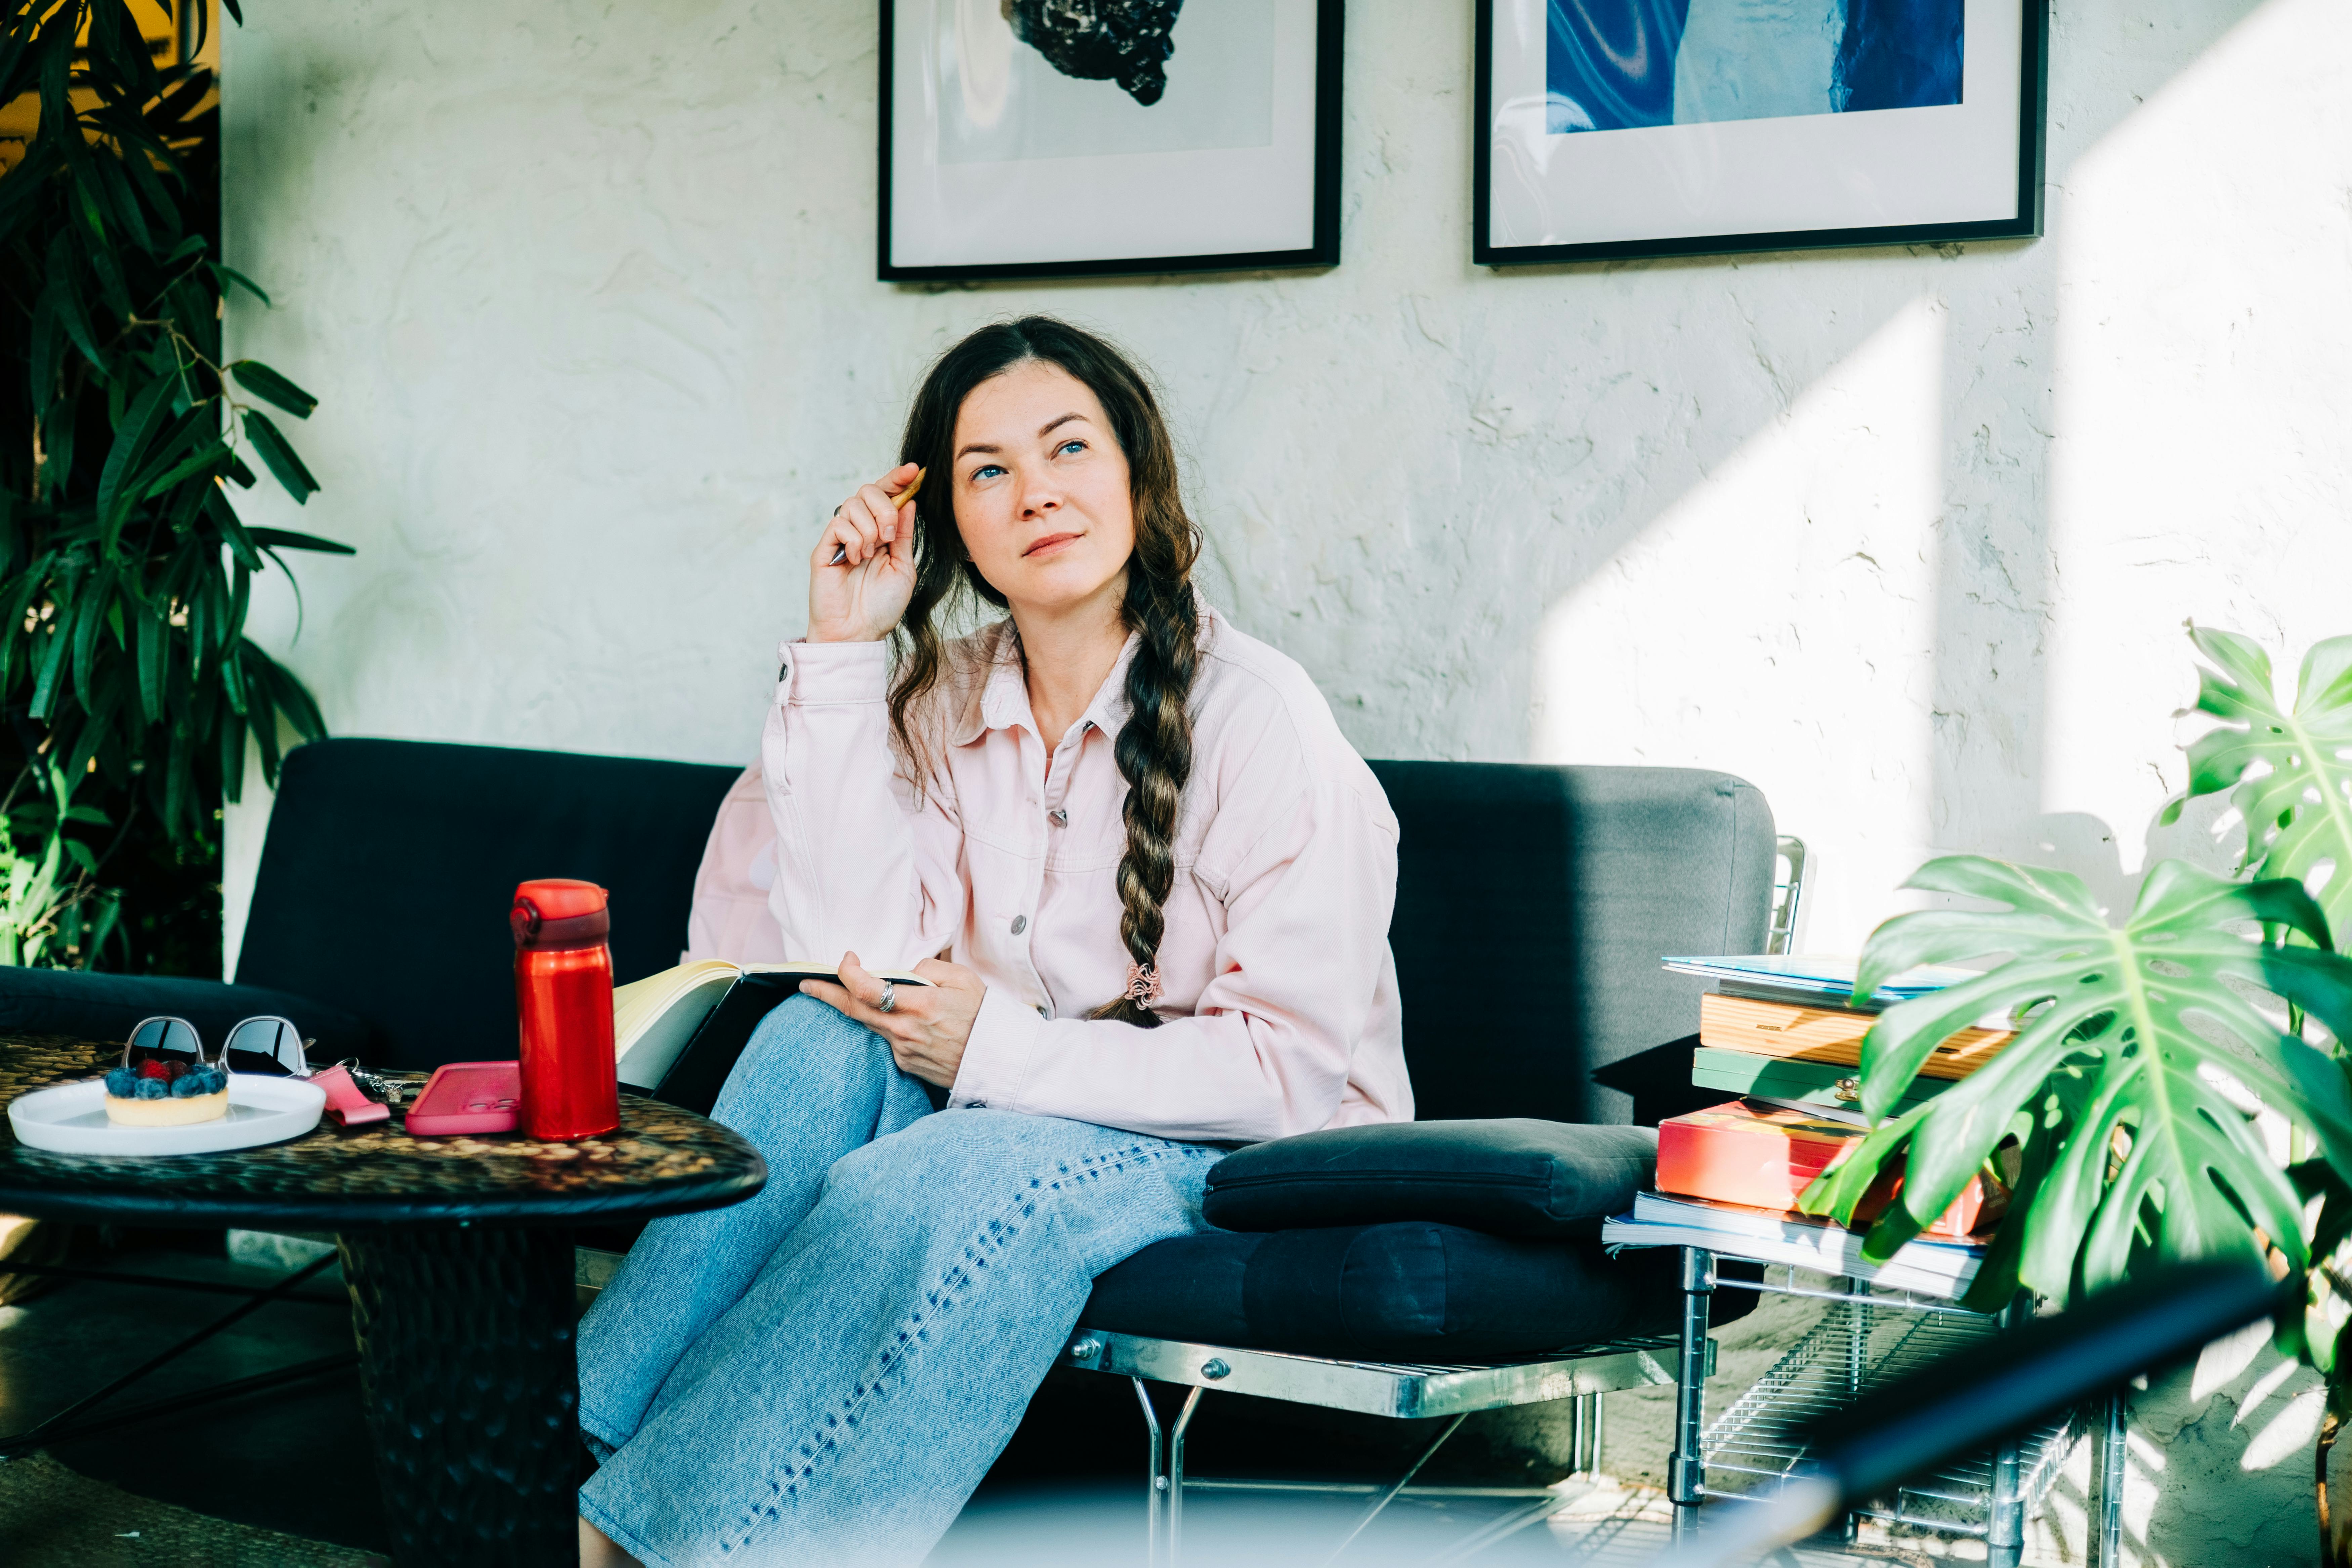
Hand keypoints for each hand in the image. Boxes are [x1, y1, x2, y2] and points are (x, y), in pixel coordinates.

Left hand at [800, 952, 984, 1089]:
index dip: (848, 972)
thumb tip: (905, 971)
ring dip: (857, 1008)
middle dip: (826, 994)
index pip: (867, 989)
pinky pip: (889, 1040)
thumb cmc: (985, 1015)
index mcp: (920, 1004)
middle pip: (854, 1010)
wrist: (999, 1061)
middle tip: (806, 984)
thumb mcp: (963, 979)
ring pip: (870, 1025)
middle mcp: (906, 1030)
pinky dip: (888, 1025)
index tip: (847, 960)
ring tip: (845, 993)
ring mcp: (904, 1050)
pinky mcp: (907, 1064)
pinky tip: (902, 1020)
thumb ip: (929, 969)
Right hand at [809, 462, 921, 642]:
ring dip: (870, 527)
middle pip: (867, 490)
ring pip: (852, 504)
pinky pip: (838, 524)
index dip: (897, 479)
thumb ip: (905, 534)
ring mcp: (840, 538)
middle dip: (885, 507)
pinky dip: (854, 539)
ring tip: (872, 554)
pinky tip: (856, 560)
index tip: (914, 470)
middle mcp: (859, 530)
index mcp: (880, 532)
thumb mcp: (904, 566)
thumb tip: (910, 501)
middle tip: (890, 535)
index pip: (886, 495)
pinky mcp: (824, 548)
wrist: (859, 632)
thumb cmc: (881, 606)